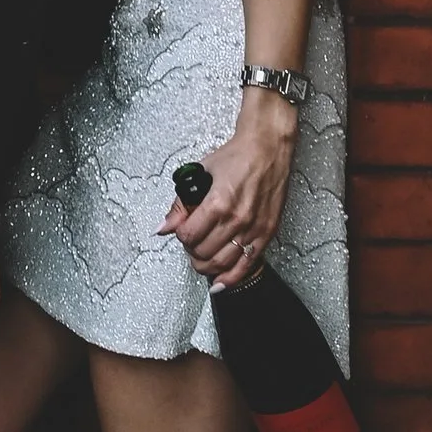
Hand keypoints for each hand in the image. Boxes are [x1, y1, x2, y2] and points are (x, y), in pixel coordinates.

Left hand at [163, 94, 297, 288]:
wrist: (267, 150)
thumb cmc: (238, 156)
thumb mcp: (201, 173)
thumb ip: (180, 203)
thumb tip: (164, 225)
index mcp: (217, 203)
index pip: (188, 235)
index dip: (180, 235)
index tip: (181, 230)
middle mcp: (236, 220)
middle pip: (204, 253)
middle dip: (191, 252)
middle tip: (190, 244)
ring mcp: (253, 229)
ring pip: (223, 263)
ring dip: (207, 267)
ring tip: (201, 260)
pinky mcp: (266, 234)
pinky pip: (247, 265)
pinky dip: (232, 278)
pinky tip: (221, 282)